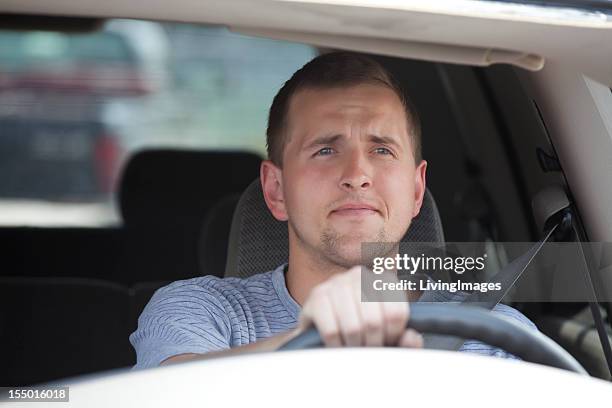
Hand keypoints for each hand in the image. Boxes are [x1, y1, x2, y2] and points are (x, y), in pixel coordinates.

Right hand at [295, 266, 422, 347]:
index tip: (386, 339)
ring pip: (353, 327)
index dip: (392, 335)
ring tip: (353, 346)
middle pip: (374, 321)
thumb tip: (412, 337)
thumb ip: (405, 340)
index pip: (396, 312)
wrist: (323, 325)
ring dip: (353, 346)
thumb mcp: (386, 334)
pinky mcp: (316, 296)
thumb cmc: (361, 328)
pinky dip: (336, 346)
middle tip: (367, 347)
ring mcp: (336, 283)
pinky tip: (338, 344)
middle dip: (371, 343)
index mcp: (384, 279)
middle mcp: (360, 274)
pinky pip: (331, 331)